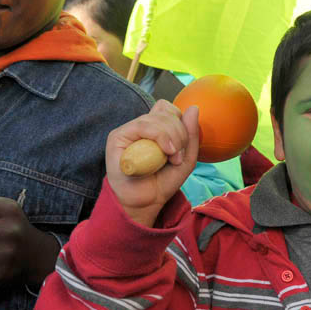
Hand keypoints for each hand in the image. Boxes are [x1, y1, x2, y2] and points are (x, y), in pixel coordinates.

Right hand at [105, 100, 199, 226]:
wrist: (147, 201)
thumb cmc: (163, 181)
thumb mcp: (186, 157)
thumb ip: (191, 133)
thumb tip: (194, 108)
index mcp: (155, 127)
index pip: (168, 109)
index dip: (180, 122)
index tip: (183, 145)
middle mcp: (140, 126)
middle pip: (165, 112)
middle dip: (179, 134)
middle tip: (177, 156)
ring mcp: (128, 130)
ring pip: (156, 118)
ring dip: (171, 137)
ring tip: (171, 158)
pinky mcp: (117, 137)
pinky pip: (142, 126)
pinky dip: (159, 137)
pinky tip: (164, 153)